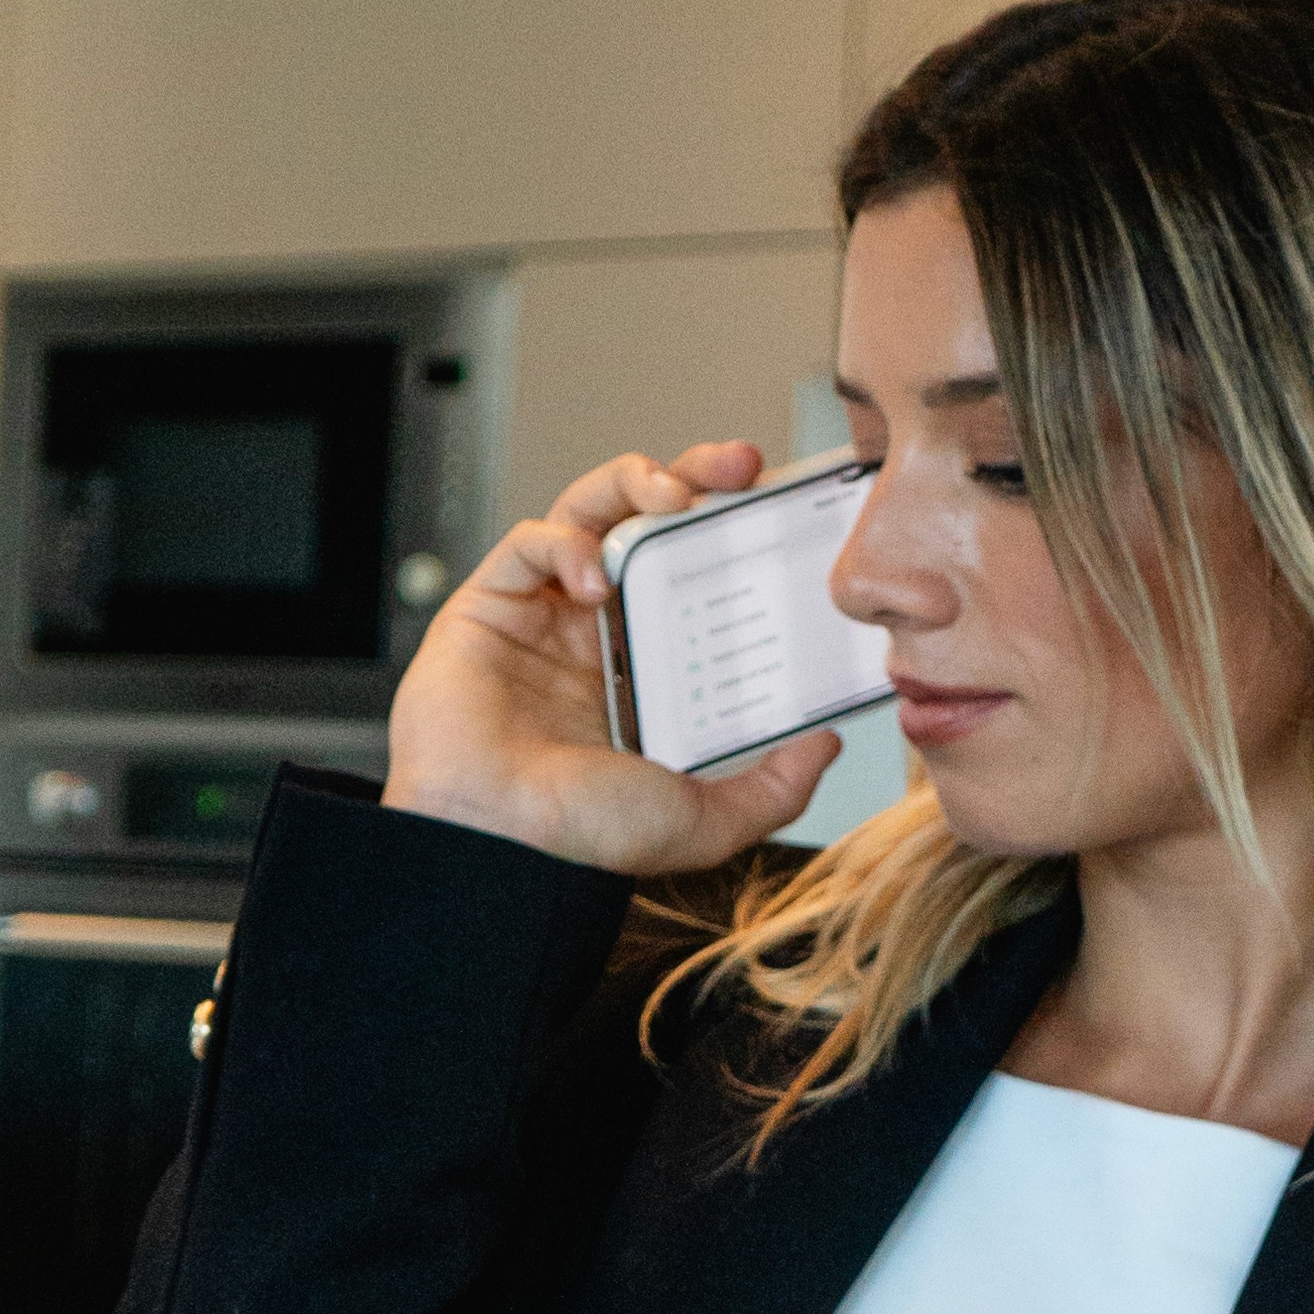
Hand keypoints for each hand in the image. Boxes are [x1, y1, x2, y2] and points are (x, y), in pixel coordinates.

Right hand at [382, 440, 839, 876]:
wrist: (501, 847)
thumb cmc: (581, 836)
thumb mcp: (707, 818)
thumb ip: (773, 787)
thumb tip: (826, 745)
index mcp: (644, 667)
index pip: (694, 573)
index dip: (731, 533)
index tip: (777, 510)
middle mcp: (595, 631)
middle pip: (646, 523)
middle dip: (694, 477)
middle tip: (741, 466)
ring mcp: (540, 614)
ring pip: (588, 510)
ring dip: (633, 482)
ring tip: (673, 494)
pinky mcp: (488, 606)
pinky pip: (528, 542)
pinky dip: (564, 542)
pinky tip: (593, 577)